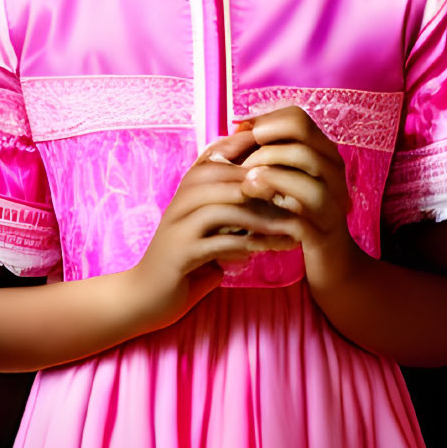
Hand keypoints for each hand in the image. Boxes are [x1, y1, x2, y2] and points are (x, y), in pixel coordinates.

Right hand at [128, 130, 293, 329]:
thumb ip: (235, 202)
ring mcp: (179, 223)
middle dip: (267, 184)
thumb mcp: (211, 224)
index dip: (256, 151)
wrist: (145, 296)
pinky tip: (270, 250)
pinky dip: (250, 244)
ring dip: (264, 218)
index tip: (291, 161)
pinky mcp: (180, 252)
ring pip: (228, 206)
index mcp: (191, 185)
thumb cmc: (187, 255)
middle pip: (228, 174)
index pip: (223, 151)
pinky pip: (222, 241)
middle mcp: (182, 197)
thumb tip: (278, 186)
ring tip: (293, 228)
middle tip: (301, 196)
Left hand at [236, 107, 356, 285]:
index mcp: (323, 152)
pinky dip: (273, 217)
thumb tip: (238, 125)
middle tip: (242, 166)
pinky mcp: (324, 233)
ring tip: (247, 185)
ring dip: (272, 178)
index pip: (298, 119)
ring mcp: (332, 202)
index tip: (240, 138)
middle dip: (265, 151)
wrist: (330, 258)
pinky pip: (301, 220)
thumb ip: (268, 151)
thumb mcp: (286, 177)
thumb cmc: (299, 212)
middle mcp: (333, 171)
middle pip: (303, 143)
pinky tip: (254, 220)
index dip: (265, 123)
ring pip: (309, 179)